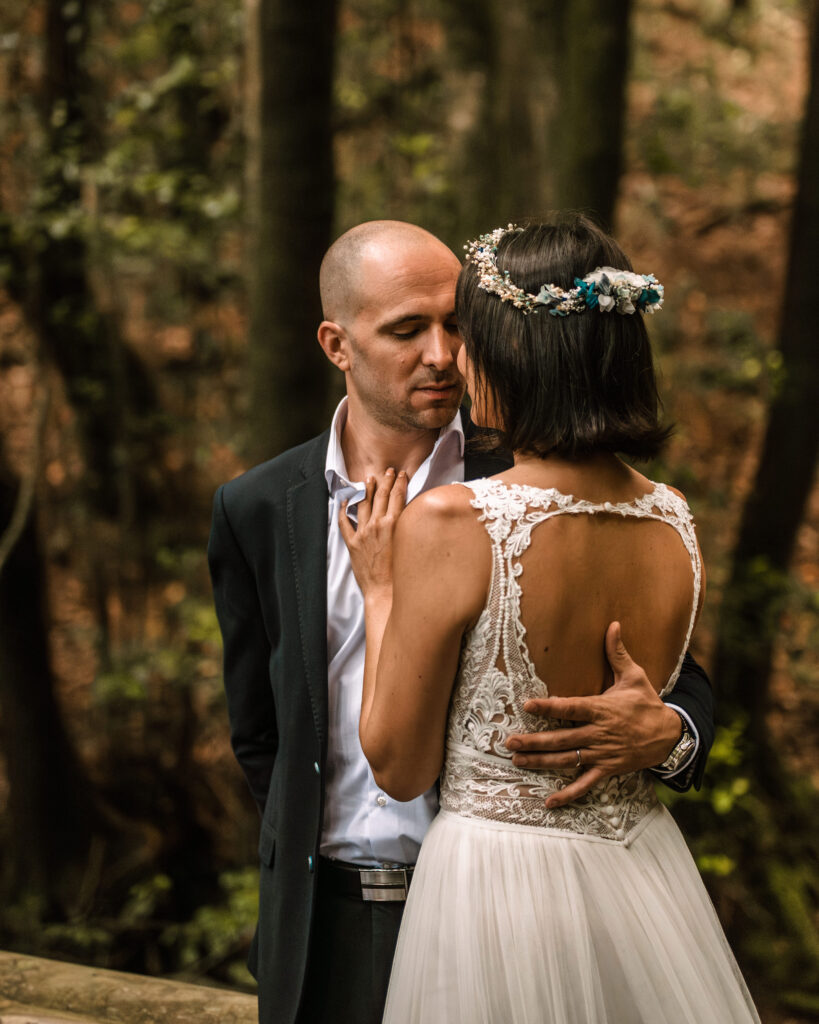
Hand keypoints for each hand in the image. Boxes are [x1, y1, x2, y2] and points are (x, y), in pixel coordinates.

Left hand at [338, 469, 407, 598]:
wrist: (384, 591)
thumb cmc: (401, 574)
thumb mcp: (410, 546)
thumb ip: (409, 528)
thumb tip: (412, 515)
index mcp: (394, 525)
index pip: (398, 497)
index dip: (400, 483)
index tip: (402, 474)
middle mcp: (377, 525)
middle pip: (382, 496)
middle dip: (386, 481)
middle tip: (388, 471)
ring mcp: (363, 533)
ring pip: (363, 504)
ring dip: (367, 489)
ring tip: (368, 479)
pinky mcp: (352, 543)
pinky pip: (344, 522)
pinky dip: (343, 510)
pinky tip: (344, 500)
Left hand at [504, 621, 681, 808]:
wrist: (670, 735)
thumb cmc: (647, 703)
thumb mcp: (634, 676)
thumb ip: (617, 652)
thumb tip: (612, 624)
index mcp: (602, 709)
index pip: (571, 707)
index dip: (549, 706)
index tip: (527, 705)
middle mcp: (599, 733)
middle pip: (562, 738)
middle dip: (534, 740)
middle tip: (510, 741)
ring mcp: (602, 754)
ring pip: (567, 759)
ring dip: (541, 761)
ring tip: (517, 760)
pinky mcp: (608, 770)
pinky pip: (585, 784)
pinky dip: (568, 795)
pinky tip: (549, 802)